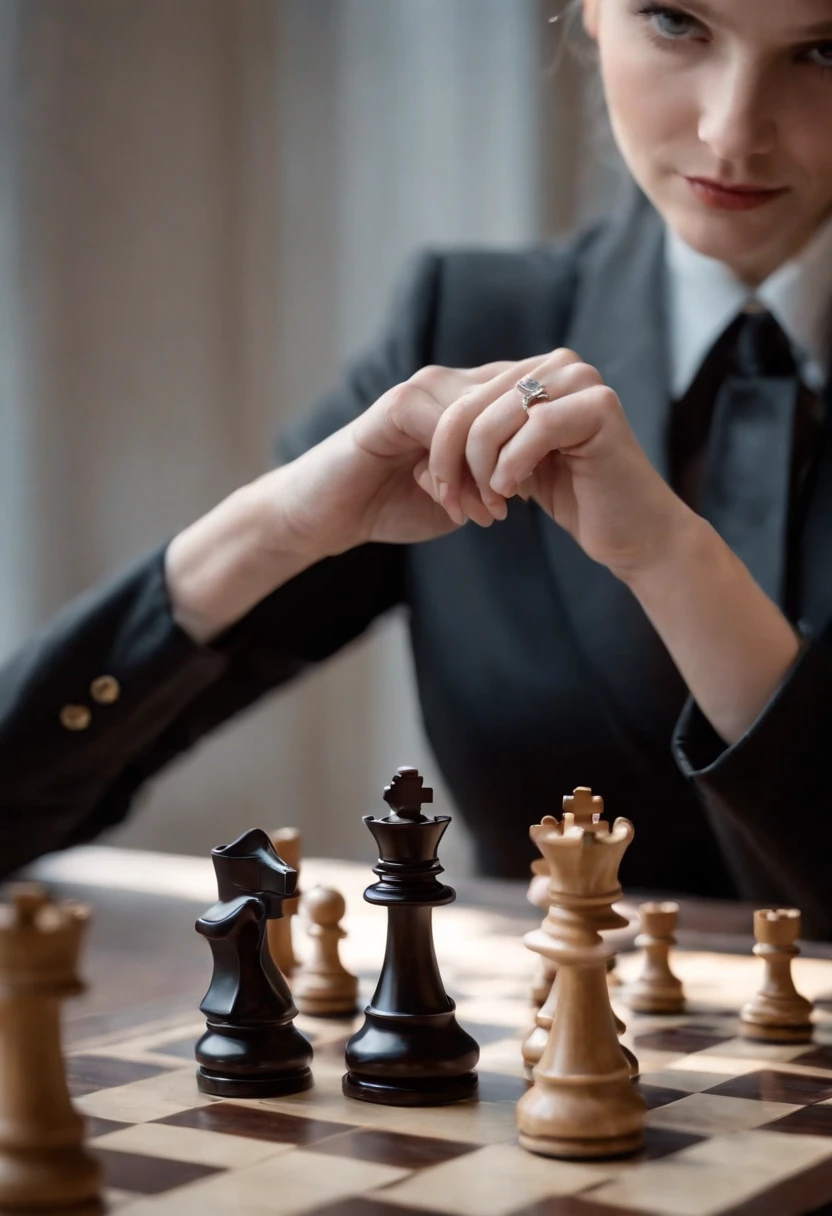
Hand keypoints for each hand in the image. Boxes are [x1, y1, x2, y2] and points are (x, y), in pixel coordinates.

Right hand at [273, 355, 549, 558]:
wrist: (327, 514)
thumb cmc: (391, 504)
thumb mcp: (456, 494)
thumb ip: (493, 480)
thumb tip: (537, 482)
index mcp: (467, 400)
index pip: (527, 396)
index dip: (545, 438)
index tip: (550, 486)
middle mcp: (448, 384)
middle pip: (514, 399)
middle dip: (523, 455)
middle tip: (521, 504)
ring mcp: (422, 390)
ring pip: (483, 416)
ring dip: (489, 470)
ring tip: (490, 513)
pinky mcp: (396, 406)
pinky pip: (446, 426)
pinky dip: (457, 471)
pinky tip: (452, 505)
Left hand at [424, 347, 693, 579]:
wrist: (633, 533)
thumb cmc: (573, 500)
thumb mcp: (510, 467)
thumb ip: (472, 450)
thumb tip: (412, 458)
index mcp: (533, 372)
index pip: (460, 401)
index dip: (438, 451)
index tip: (442, 495)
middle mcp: (558, 364)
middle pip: (468, 409)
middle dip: (452, 464)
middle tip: (457, 505)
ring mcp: (581, 379)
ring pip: (492, 421)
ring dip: (481, 473)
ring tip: (493, 505)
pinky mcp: (599, 405)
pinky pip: (533, 431)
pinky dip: (512, 468)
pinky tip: (514, 494)